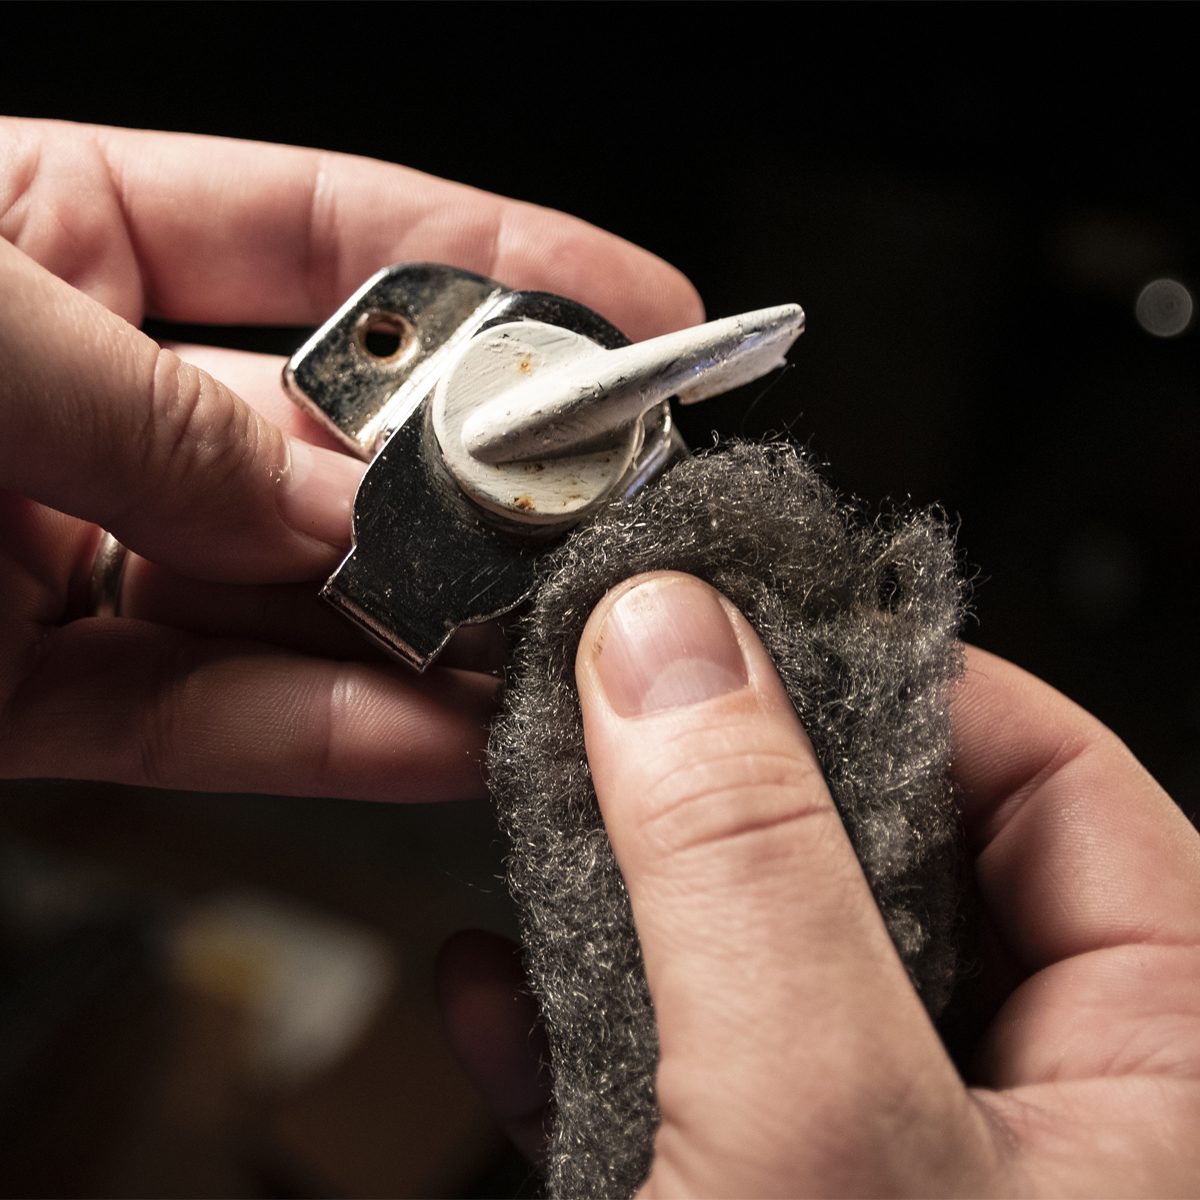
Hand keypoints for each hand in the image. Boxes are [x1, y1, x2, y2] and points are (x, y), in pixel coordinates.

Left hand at [0, 119, 701, 798]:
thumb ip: (153, 416)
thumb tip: (331, 518)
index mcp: (50, 247)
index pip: (314, 236)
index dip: (491, 262)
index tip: (630, 308)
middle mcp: (79, 404)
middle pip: (327, 441)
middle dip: (467, 485)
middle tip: (591, 519)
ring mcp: (58, 557)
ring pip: (286, 600)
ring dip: (421, 633)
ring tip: (542, 651)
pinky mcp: (25, 702)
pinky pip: (202, 721)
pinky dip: (329, 737)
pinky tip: (441, 741)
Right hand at [440, 573, 1199, 1193]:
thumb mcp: (818, 1129)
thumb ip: (748, 866)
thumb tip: (674, 648)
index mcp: (1161, 1070)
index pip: (1051, 775)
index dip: (894, 679)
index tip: (752, 622)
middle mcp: (1049, 1107)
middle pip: (891, 851)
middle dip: (729, 781)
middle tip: (628, 706)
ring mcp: (905, 1165)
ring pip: (771, 955)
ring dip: (637, 895)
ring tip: (548, 819)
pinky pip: (692, 1077)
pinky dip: (590, 1028)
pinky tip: (506, 993)